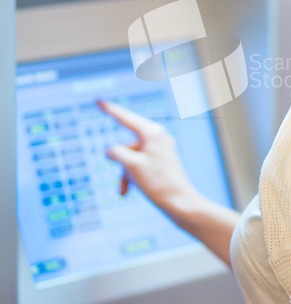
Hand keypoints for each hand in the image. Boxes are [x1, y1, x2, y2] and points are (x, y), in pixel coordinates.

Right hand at [98, 100, 199, 216]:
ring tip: (127, 190)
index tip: (98, 100)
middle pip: (127, 145)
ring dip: (125, 173)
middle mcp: (158, 136)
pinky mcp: (162, 161)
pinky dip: (132, 176)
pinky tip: (129, 191)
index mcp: (152, 132)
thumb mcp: (130, 166)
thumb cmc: (157, 183)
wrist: (180, 203)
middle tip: (125, 183)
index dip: (109, 110)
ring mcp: (161, 149)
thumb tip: (111, 150)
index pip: (125, 118)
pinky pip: (140, 165)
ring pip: (131, 158)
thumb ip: (116, 153)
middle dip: (120, 164)